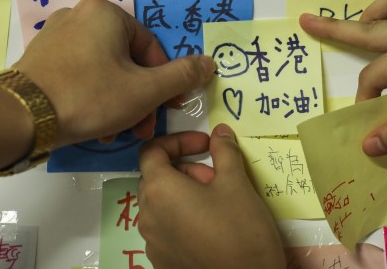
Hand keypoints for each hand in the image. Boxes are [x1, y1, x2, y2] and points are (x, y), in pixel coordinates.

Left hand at [13, 0, 215, 147]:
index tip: (166, 111)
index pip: (150, 47)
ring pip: (102, 68)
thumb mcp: (145, 91)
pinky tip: (92, 124)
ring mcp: (55, 34)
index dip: (164, 82)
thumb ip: (181, 76)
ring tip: (115, 132)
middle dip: (138, 96)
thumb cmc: (90, 96)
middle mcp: (79, 13)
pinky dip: (91, 95)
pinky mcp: (38, 56)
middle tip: (141, 127)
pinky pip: (78, 72)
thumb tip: (209, 62)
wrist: (21, 117)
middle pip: (126, 58)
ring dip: (117, 100)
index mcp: (107, 12)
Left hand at [138, 124, 284, 268]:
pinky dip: (183, 217)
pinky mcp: (162, 262)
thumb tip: (219, 132)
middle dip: (185, 169)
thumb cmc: (240, 229)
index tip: (205, 146)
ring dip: (185, 193)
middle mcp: (147, 216)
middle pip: (156, 177)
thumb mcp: (236, 183)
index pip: (151, 151)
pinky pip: (166, 228)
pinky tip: (212, 226)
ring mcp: (152, 243)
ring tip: (218, 201)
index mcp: (159, 190)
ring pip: (161, 204)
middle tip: (217, 176)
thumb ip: (224, 152)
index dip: (177, 141)